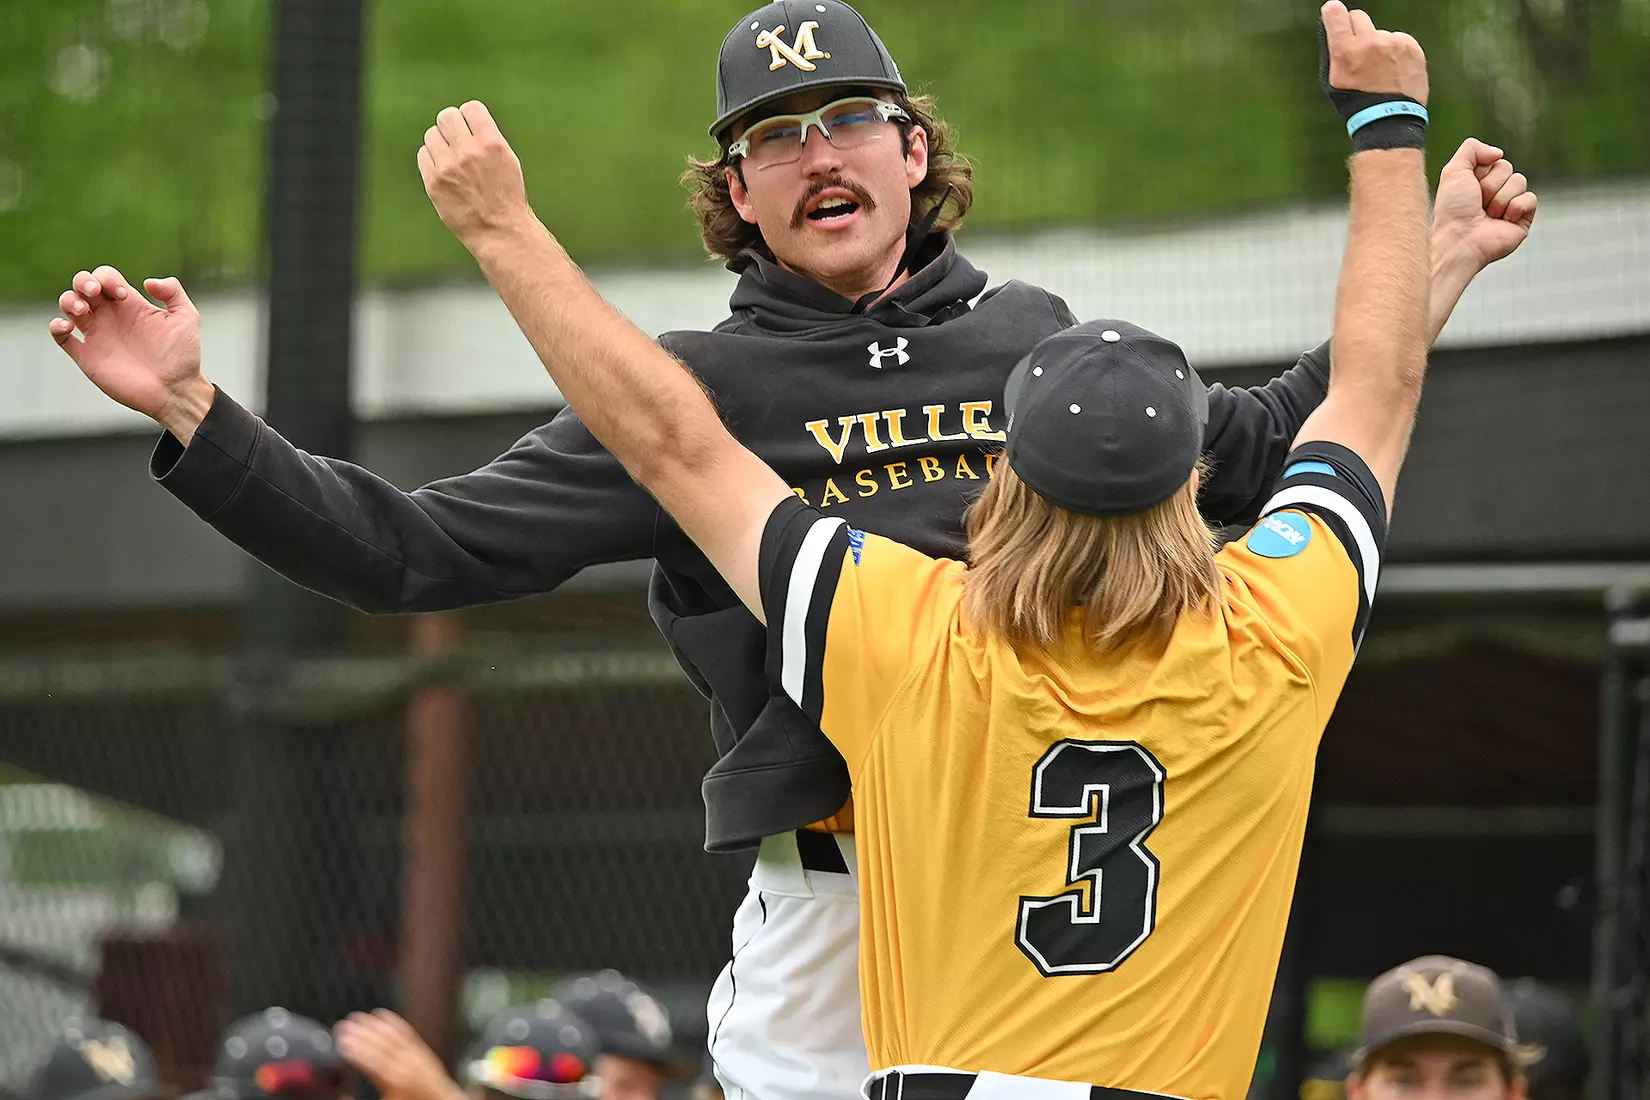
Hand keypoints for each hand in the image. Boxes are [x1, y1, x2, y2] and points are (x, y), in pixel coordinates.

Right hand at [48, 266, 214, 441]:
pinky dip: (56, 327)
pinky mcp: (87, 357)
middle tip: (95, 293)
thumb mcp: (187, 318)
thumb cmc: (183, 356)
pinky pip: (62, 338)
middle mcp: (111, 317)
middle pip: (82, 286)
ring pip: (69, 306)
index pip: (106, 277)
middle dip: (83, 281)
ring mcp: (97, 336)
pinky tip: (66, 326)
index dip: (108, 278)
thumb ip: (174, 293)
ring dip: (68, 300)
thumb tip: (148, 281)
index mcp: (130, 305)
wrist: (176, 390)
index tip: (123, 294)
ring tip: (80, 309)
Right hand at [335, 1011, 465, 1099]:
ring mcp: (414, 1054)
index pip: (371, 1062)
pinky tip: (382, 1015)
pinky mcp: (421, 1049)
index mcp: (394, 1081)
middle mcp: (405, 1064)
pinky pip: (405, 1031)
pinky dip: (392, 1021)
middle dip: (359, 1033)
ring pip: (391, 1035)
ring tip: (356, 1017)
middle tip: (343, 1026)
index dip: (356, 1051)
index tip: (341, 1042)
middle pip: (379, 1044)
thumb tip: (344, 1095)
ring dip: (372, 1025)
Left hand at [418, 101, 533, 247]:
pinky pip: (423, 155)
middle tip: (457, 141)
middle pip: (447, 117)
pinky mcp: (434, 183)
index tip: (470, 129)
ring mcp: (448, 167)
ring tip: (451, 159)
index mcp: (492, 144)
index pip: (470, 108)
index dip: (470, 118)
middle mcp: (469, 152)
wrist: (499, 231)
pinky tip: (444, 171)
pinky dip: (431, 160)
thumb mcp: (508, 160)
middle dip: (451, 126)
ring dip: (440, 143)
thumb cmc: (506, 197)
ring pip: (431, 135)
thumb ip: (487, 138)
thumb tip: (465, 121)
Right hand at [1321, 1, 1427, 105]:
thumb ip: (1332, 52)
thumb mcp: (1332, 81)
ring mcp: (1392, 43)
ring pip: (1379, 33)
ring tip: (1380, 71)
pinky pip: (1398, 40)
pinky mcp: (1411, 46)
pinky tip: (1393, 71)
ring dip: (1378, 45)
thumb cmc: (1356, 103)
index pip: (1335, 12)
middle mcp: (1369, 42)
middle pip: (1358, 17)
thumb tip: (1332, 27)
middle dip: (1356, 30)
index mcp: (1345, 51)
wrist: (1389, 120)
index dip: (1333, 12)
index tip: (1333, 13)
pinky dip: (1395, 51)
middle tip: (1359, 51)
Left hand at [1432, 138, 1537, 269]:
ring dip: (1500, 198)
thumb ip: (1471, 149)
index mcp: (1478, 181)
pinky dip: (1515, 208)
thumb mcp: (1453, 171)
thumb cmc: (1453, 210)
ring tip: (1488, 215)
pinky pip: (1531, 199)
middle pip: (1507, 168)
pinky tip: (1503, 221)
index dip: (1482, 171)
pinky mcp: (1523, 219)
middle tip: (1478, 203)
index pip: (1495, 160)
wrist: (1460, 240)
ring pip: (1520, 181)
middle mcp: (1494, 192)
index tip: (1469, 187)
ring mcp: (1510, 205)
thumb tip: (1499, 152)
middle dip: (1490, 185)